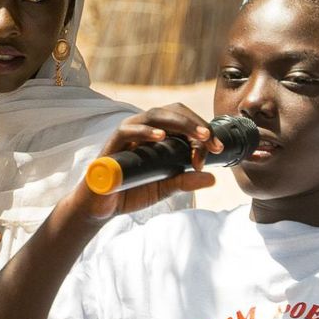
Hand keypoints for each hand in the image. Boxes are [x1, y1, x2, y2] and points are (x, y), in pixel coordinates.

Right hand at [66, 104, 219, 221]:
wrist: (102, 207)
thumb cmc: (130, 192)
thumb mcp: (164, 188)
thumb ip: (185, 182)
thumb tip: (213, 178)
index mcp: (158, 135)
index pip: (183, 120)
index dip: (203, 130)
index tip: (217, 149)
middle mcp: (144, 129)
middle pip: (172, 111)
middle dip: (195, 123)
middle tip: (212, 140)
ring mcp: (128, 134)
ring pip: (154, 115)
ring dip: (179, 123)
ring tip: (198, 135)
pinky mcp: (112, 144)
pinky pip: (128, 130)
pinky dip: (145, 131)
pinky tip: (161, 136)